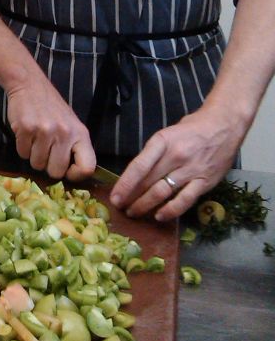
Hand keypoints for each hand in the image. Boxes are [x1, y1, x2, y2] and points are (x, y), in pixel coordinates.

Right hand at [6, 62, 95, 181]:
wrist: (29, 85)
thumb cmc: (52, 108)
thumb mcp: (71, 125)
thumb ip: (73, 147)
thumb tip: (69, 174)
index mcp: (80, 133)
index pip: (87, 167)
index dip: (76, 175)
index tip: (67, 170)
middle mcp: (64, 133)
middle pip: (56, 172)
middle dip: (48, 166)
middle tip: (46, 152)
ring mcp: (44, 131)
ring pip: (37, 164)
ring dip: (33, 156)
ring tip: (36, 139)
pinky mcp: (26, 129)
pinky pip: (22, 154)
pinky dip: (22, 147)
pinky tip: (27, 133)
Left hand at [110, 107, 240, 220]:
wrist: (225, 125)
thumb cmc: (193, 127)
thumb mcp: (168, 133)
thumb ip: (155, 153)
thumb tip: (139, 173)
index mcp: (163, 141)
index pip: (139, 166)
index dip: (125, 184)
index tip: (115, 196)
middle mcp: (176, 156)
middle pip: (148, 182)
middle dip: (131, 197)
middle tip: (120, 208)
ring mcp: (191, 170)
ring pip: (163, 193)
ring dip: (146, 205)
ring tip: (134, 213)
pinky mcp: (205, 182)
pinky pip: (185, 200)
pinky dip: (171, 210)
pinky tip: (159, 216)